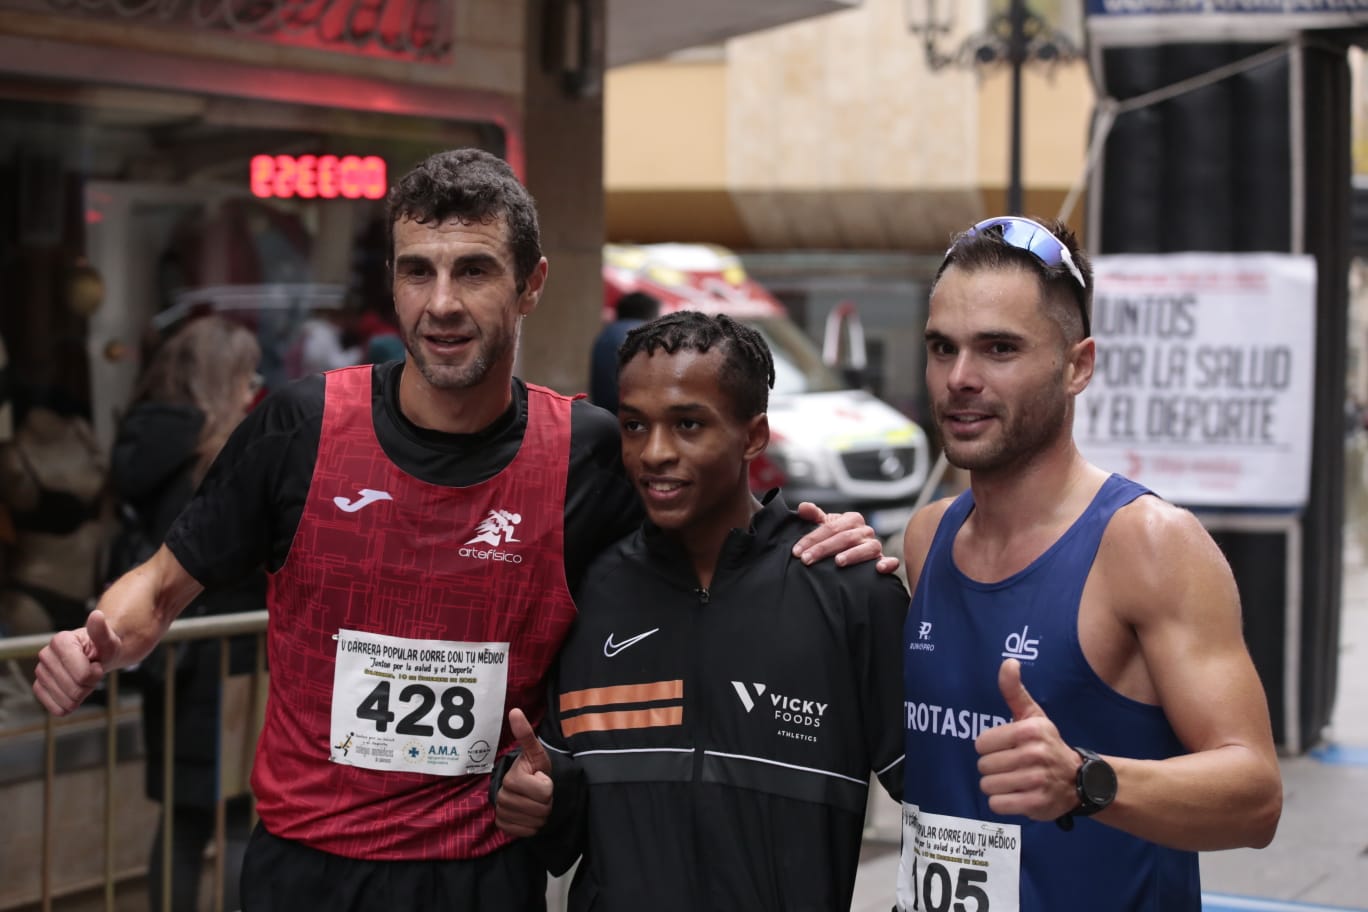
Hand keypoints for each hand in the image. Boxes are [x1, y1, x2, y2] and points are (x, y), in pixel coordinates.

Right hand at [32, 609, 122, 715]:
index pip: (83, 675)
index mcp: (60, 641)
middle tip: (91, 671)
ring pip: (67, 701)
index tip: (96, 663)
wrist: (97, 656)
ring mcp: (40, 672)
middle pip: (76, 689)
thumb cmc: (103, 648)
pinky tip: (74, 690)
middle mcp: (45, 655)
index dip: (96, 673)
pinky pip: (57, 709)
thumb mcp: (109, 641)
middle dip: (90, 684)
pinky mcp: (39, 687)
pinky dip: (70, 704)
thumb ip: (102, 631)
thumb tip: (96, 615)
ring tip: (83, 678)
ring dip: (82, 694)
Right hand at [494, 707, 554, 837]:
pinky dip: (533, 826)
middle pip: (542, 808)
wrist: (526, 789)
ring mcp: (502, 813)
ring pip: (537, 822)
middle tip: (539, 792)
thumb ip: (527, 735)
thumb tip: (515, 710)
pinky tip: (529, 814)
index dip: (548, 785)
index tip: (541, 778)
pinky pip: (528, 832)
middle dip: (546, 801)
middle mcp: (502, 797)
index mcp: (512, 779)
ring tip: (534, 801)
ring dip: (541, 813)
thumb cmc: (534, 770)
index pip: (545, 791)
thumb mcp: (536, 754)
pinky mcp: (503, 826)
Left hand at [792, 502, 900, 574]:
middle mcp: (865, 531)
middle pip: (844, 537)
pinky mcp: (883, 560)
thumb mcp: (825, 525)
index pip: (829, 527)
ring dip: (853, 554)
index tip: (797, 551)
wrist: (852, 551)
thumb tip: (803, 507)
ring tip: (838, 562)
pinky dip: (887, 563)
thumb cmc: (836, 538)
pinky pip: (890, 561)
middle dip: (824, 549)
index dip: (811, 539)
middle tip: (807, 560)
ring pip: (867, 548)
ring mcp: (875, 545)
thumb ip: (814, 516)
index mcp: (851, 519)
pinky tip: (879, 568)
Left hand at [974, 659, 1080, 820]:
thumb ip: (1014, 691)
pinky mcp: (1036, 803)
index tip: (1005, 749)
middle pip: (983, 766)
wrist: (1080, 780)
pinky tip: (1016, 796)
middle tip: (1011, 767)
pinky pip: (998, 805)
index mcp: (1029, 731)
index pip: (981, 743)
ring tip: (1013, 781)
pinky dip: (1002, 803)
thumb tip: (1009, 661)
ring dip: (996, 786)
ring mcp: (1036, 780)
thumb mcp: (1033, 715)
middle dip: (992, 768)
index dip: (989, 748)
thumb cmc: (1047, 744)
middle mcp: (1034, 754)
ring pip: (988, 786)